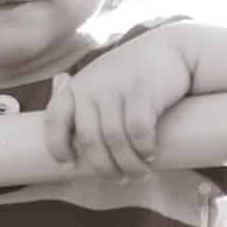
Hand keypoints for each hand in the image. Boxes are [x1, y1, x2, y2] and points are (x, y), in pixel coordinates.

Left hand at [43, 24, 190, 181]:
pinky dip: (144, 149)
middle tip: (119, 179)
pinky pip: (138, 131)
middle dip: (104, 167)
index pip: (55, 118)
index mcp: (77, 86)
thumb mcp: (103, 82)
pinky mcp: (142, 91)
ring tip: (139, 173)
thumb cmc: (134, 76)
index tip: (69, 164)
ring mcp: (116, 87)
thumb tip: (82, 152)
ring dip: (128, 165)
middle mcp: (92, 86)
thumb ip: (89, 105)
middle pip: (90, 140)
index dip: (57, 144)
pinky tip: (150, 155)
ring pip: (115, 140)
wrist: (171, 47)